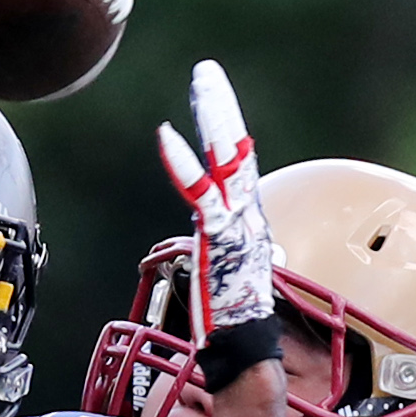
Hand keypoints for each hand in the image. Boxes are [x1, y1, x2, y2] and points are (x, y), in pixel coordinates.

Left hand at [156, 60, 277, 340]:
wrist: (245, 343)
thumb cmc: (232, 313)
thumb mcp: (222, 269)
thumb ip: (210, 246)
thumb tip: (189, 245)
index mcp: (248, 217)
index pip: (237, 162)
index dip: (225, 130)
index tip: (212, 100)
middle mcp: (247, 212)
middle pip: (236, 148)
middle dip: (220, 108)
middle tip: (206, 72)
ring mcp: (237, 222)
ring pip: (226, 159)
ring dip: (213, 118)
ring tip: (201, 84)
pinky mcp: (219, 236)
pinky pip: (201, 192)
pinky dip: (183, 165)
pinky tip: (167, 137)